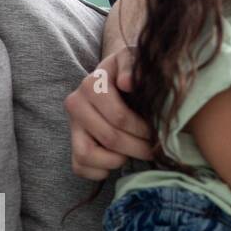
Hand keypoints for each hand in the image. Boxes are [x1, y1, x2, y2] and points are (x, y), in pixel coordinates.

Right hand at [65, 46, 154, 179]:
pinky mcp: (72, 143)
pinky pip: (79, 166)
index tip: (159, 131)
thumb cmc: (130, 70)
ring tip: (134, 153)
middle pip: (108, 137)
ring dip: (117, 160)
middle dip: (137, 147)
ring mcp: (72, 125)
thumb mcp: (133, 59)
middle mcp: (75, 104)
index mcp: (91, 85)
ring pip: (87, 154)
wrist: (114, 78)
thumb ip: (132, 66)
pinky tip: (119, 161)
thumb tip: (127, 83)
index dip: (142, 129)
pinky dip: (99, 171)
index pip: (118, 117)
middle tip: (155, 148)